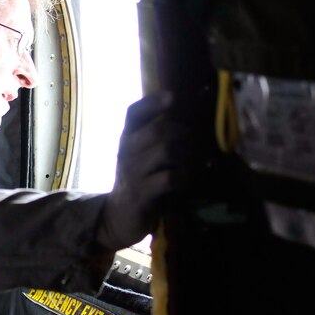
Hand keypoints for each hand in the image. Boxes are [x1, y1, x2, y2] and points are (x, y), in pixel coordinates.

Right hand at [98, 91, 201, 250]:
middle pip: (158, 129)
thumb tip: (187, 122)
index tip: (173, 97)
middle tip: (196, 141)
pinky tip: (188, 181)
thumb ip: (153, 139)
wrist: (117, 218)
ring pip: (165, 150)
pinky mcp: (141, 194)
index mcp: (126, 139)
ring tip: (196, 162)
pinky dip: (185, 177)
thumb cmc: (135, 182)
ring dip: (187, 155)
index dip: (152, 102)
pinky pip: (169, 178)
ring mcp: (132, 173)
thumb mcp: (137, 157)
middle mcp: (126, 152)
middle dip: (183, 132)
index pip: (133, 113)